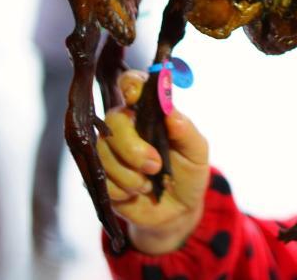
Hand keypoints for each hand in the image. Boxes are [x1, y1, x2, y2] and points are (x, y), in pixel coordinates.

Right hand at [98, 70, 209, 253]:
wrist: (178, 210)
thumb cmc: (188, 172)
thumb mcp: (197, 152)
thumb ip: (185, 129)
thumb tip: (170, 111)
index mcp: (149, 113)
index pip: (132, 85)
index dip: (130, 85)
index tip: (134, 97)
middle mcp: (126, 127)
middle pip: (114, 121)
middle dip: (133, 147)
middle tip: (155, 166)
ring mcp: (109, 151)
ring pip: (103, 153)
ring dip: (130, 175)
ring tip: (148, 184)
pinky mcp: (99, 176)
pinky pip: (100, 178)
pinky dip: (121, 190)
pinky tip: (134, 193)